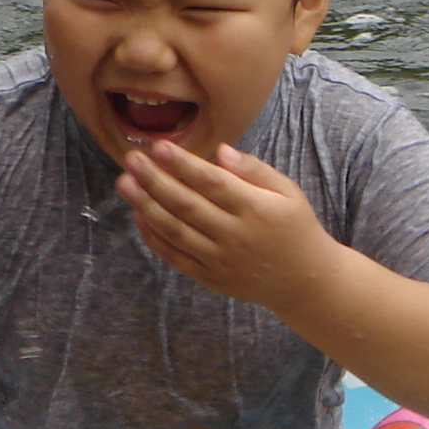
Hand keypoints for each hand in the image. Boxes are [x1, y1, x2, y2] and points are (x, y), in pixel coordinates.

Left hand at [114, 141, 339, 313]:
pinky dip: (153, 237)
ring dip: (145, 205)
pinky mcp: (210, 278)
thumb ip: (255, 170)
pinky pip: (175, 257)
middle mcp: (235, 235)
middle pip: (186, 205)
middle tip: (131, 159)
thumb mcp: (288, 192)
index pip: (212, 183)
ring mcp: (220, 260)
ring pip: (174, 231)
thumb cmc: (295, 227)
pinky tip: (138, 214)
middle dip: (154, 180)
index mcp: (256, 209)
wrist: (304, 281)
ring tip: (124, 183)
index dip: (183, 164)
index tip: (159, 146)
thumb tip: (221, 150)